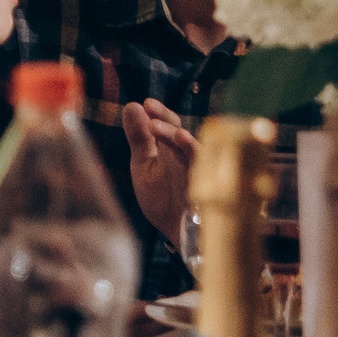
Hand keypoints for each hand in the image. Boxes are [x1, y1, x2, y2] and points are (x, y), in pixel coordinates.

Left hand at [121, 97, 198, 240]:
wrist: (177, 233)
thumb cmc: (163, 199)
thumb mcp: (144, 166)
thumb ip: (139, 137)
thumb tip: (131, 106)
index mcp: (171, 149)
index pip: (169, 124)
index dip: (160, 113)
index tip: (146, 103)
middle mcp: (187, 158)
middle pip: (181, 133)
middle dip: (167, 121)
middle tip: (151, 110)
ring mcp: (198, 174)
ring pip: (193, 151)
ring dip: (178, 139)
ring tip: (160, 128)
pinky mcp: (206, 191)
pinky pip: (206, 174)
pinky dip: (196, 161)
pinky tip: (185, 146)